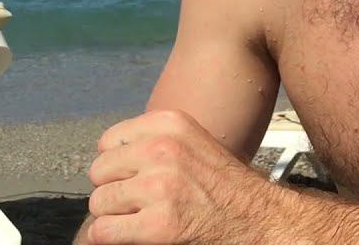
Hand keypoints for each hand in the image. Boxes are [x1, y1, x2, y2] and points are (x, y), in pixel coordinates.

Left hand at [86, 110, 277, 243]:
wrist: (259, 218)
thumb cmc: (224, 186)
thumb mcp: (191, 142)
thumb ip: (152, 142)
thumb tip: (105, 160)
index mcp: (168, 124)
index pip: (107, 141)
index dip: (116, 164)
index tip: (132, 178)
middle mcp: (162, 149)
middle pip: (99, 171)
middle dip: (113, 189)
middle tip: (135, 202)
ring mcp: (160, 186)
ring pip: (99, 202)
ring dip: (113, 216)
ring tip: (137, 218)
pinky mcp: (160, 224)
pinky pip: (104, 231)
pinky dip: (108, 237)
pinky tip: (128, 235)